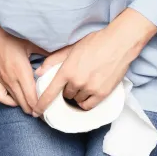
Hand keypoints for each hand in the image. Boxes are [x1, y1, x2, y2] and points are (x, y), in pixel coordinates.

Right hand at [0, 0, 47, 114]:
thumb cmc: (6, 34)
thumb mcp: (30, 42)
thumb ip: (46, 51)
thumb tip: (60, 56)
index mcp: (21, 72)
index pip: (32, 97)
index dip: (41, 106)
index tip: (49, 109)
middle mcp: (11, 79)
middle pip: (24, 103)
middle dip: (35, 110)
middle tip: (45, 111)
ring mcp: (2, 81)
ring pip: (15, 102)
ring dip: (24, 107)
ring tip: (33, 108)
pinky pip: (2, 97)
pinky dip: (10, 101)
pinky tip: (16, 100)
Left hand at [34, 9, 156, 113]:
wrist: (120, 42)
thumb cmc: (95, 42)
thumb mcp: (71, 48)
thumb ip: (53, 60)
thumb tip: (39, 72)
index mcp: (67, 70)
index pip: (50, 92)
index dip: (42, 104)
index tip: (36, 112)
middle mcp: (77, 82)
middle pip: (65, 95)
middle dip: (67, 89)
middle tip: (75, 79)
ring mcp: (90, 88)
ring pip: (77, 100)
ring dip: (77, 95)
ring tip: (85, 82)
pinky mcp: (103, 93)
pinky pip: (88, 105)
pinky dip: (86, 102)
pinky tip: (88, 94)